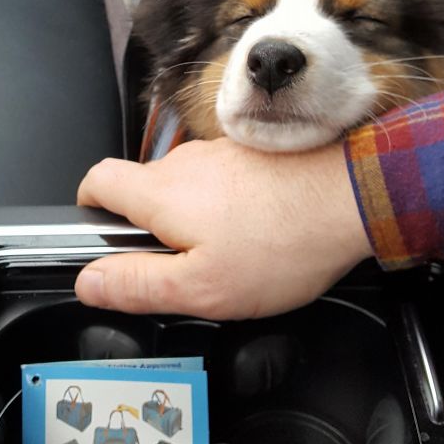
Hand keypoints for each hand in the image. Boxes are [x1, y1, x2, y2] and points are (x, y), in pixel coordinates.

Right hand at [75, 137, 371, 319]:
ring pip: (186, 188)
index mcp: (160, 192)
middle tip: (179, 270)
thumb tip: (88, 282)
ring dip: (192, 220)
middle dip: (148, 229)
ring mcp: (222, 155)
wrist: (354, 197)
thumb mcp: (202, 287)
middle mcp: (186, 164)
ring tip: (228, 259)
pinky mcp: (254, 156)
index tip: (100, 238)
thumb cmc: (285, 243)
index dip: (88, 209)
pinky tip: (258, 237)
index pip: (96, 180)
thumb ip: (138, 284)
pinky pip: (224, 184)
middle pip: (142, 189)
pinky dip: (227, 209)